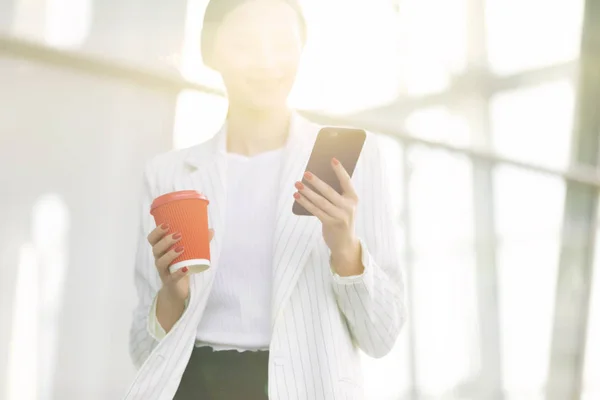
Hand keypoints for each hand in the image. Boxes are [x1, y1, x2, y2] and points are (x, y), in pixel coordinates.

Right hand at [147, 224, 213, 302]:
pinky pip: (172, 277)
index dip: (157, 231)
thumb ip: (198, 242)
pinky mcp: (170, 282)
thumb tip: (211, 230)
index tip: (166, 224)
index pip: (152, 239)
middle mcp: (159, 260)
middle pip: (156, 249)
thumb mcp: (187, 253)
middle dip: (166, 240)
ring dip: (170, 254)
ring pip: (161, 262)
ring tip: (182, 248)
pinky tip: (186, 268)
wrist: (177, 289)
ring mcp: (163, 271)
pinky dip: (179, 273)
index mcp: (161, 251)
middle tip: (178, 234)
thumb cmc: (180, 266)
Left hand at [293, 157, 362, 275]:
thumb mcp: (344, 206)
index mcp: (353, 199)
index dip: (339, 170)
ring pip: (320, 201)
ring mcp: (340, 216)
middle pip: (329, 191)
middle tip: (306, 173)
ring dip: (307, 192)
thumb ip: (335, 195)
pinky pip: (316, 211)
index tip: (332, 159)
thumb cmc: (341, 219)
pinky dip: (305, 203)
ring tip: (297, 184)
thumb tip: (315, 180)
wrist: (345, 243)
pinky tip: (298, 196)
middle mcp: (348, 207)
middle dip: (316, 181)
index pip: (346, 181)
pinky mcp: (331, 224)